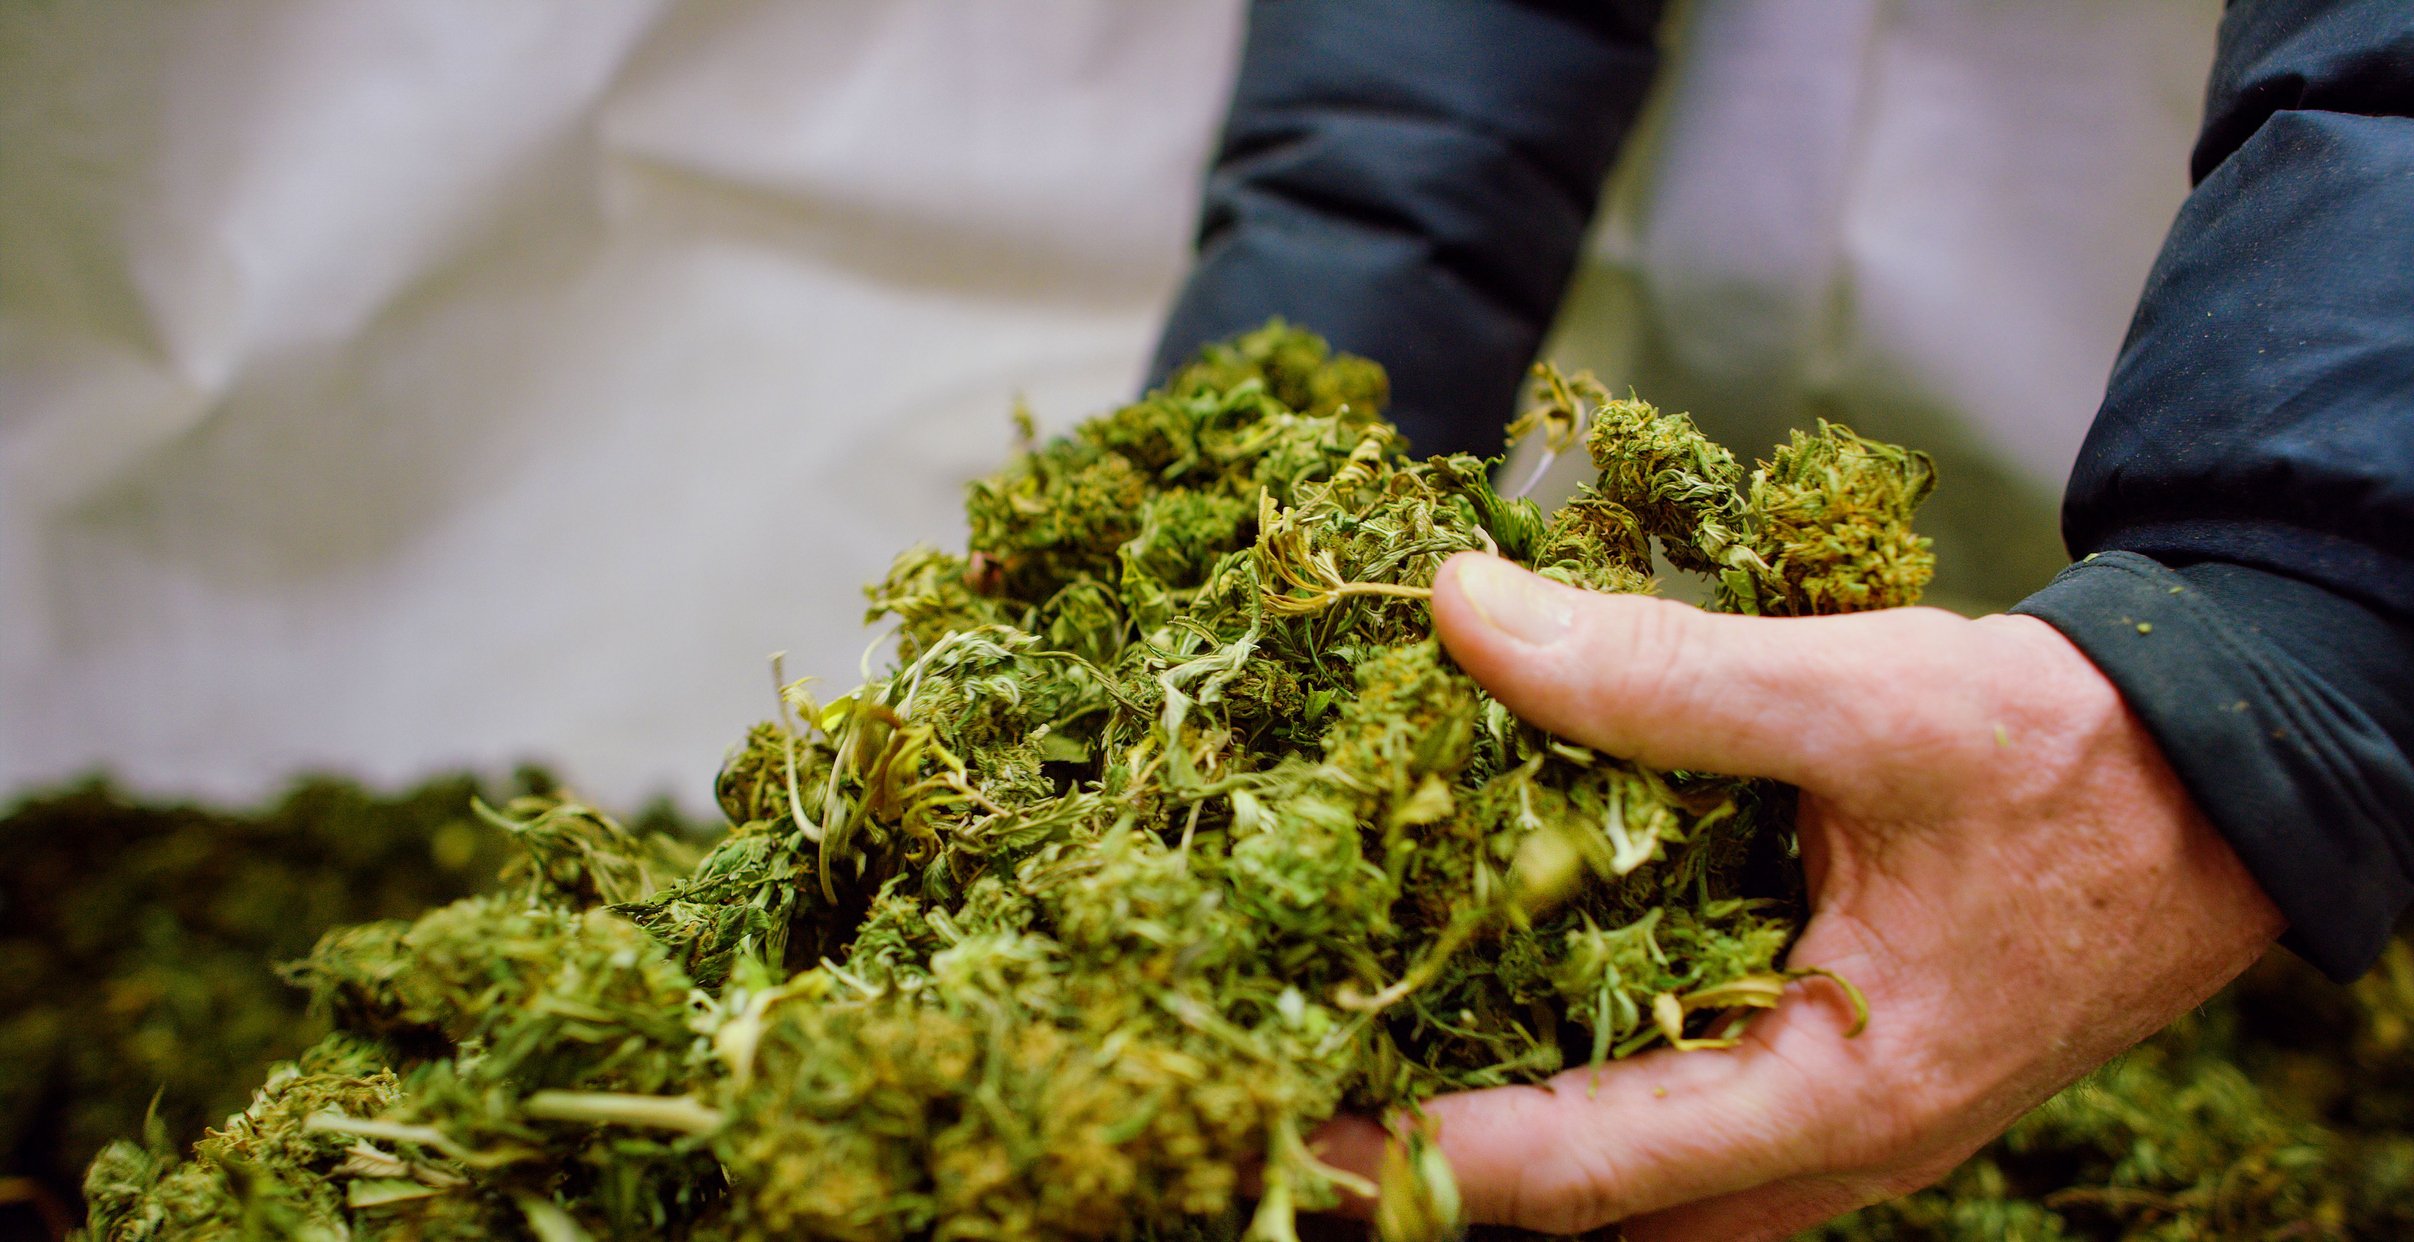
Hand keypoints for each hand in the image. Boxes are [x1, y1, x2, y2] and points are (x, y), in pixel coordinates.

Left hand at [1315, 553, 2283, 1238]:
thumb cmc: (2069, 756)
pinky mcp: (1843, 1081)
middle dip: (1443, 1171)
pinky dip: (1594, 1090)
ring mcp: (1841, 1131)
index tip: (1288, 1118)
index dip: (1418, 1154)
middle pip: (1597, 1210)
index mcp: (1837, 1096)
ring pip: (1644, 1186)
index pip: (1581, 1170)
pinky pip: (1693, 1129)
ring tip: (1377, 1061)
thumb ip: (1659, 669)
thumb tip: (1459, 614)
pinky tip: (1514, 1005)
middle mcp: (1831, 1151)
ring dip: (1515, 1140)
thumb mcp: (1863, 696)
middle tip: (1297, 1095)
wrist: (2228, 782)